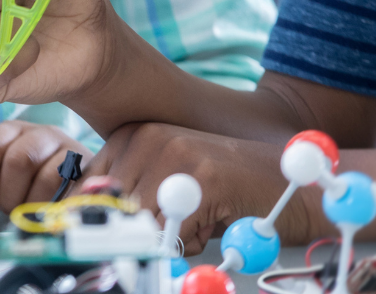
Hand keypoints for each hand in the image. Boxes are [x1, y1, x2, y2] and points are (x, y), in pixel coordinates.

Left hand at [0, 121, 91, 209]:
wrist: (67, 192)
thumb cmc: (18, 186)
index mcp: (8, 132)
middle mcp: (37, 133)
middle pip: (17, 160)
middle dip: (8, 197)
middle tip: (6, 216)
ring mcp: (65, 147)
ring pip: (46, 174)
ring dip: (30, 204)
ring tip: (25, 218)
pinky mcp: (87, 168)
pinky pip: (71, 186)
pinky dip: (53, 206)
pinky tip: (46, 216)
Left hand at [89, 122, 313, 253]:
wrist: (292, 186)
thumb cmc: (227, 192)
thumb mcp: (167, 186)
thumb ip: (127, 195)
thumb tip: (83, 214)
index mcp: (132, 134)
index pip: (88, 186)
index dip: (110, 216)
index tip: (138, 221)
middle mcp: (147, 135)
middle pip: (111, 205)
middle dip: (142, 228)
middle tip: (182, 218)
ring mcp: (174, 151)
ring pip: (139, 221)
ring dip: (167, 236)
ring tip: (200, 216)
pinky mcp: (202, 175)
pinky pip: (172, 230)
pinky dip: (191, 241)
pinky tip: (215, 219)